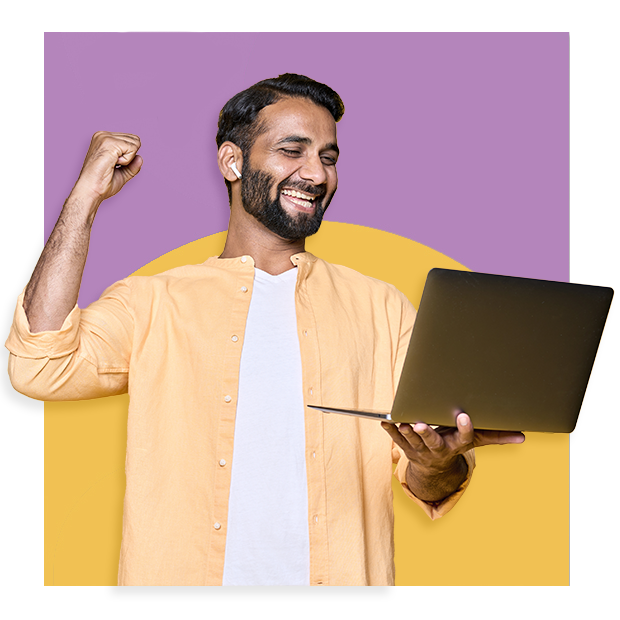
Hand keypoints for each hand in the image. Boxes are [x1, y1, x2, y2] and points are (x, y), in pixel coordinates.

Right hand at [73, 131, 142, 203]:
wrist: (90, 190)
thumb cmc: (102, 184)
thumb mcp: (122, 174)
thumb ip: (132, 166)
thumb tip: (140, 158)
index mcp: (104, 139)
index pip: (130, 140)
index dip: (129, 157)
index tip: (114, 165)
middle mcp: (103, 135)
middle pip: (135, 140)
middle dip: (130, 156)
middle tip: (114, 166)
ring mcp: (105, 137)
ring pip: (135, 143)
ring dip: (128, 159)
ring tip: (112, 165)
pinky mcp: (109, 142)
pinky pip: (132, 148)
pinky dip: (127, 160)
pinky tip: (114, 164)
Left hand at [382, 412, 524, 475]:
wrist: (435, 470)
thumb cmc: (456, 446)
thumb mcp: (476, 442)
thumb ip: (496, 437)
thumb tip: (523, 437)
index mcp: (456, 445)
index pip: (463, 437)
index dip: (464, 428)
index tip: (463, 415)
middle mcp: (438, 449)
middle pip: (433, 443)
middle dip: (426, 434)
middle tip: (420, 424)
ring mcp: (420, 450)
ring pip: (412, 442)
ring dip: (406, 433)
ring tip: (402, 422)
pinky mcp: (406, 448)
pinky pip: (396, 440)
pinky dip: (390, 431)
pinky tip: (384, 422)